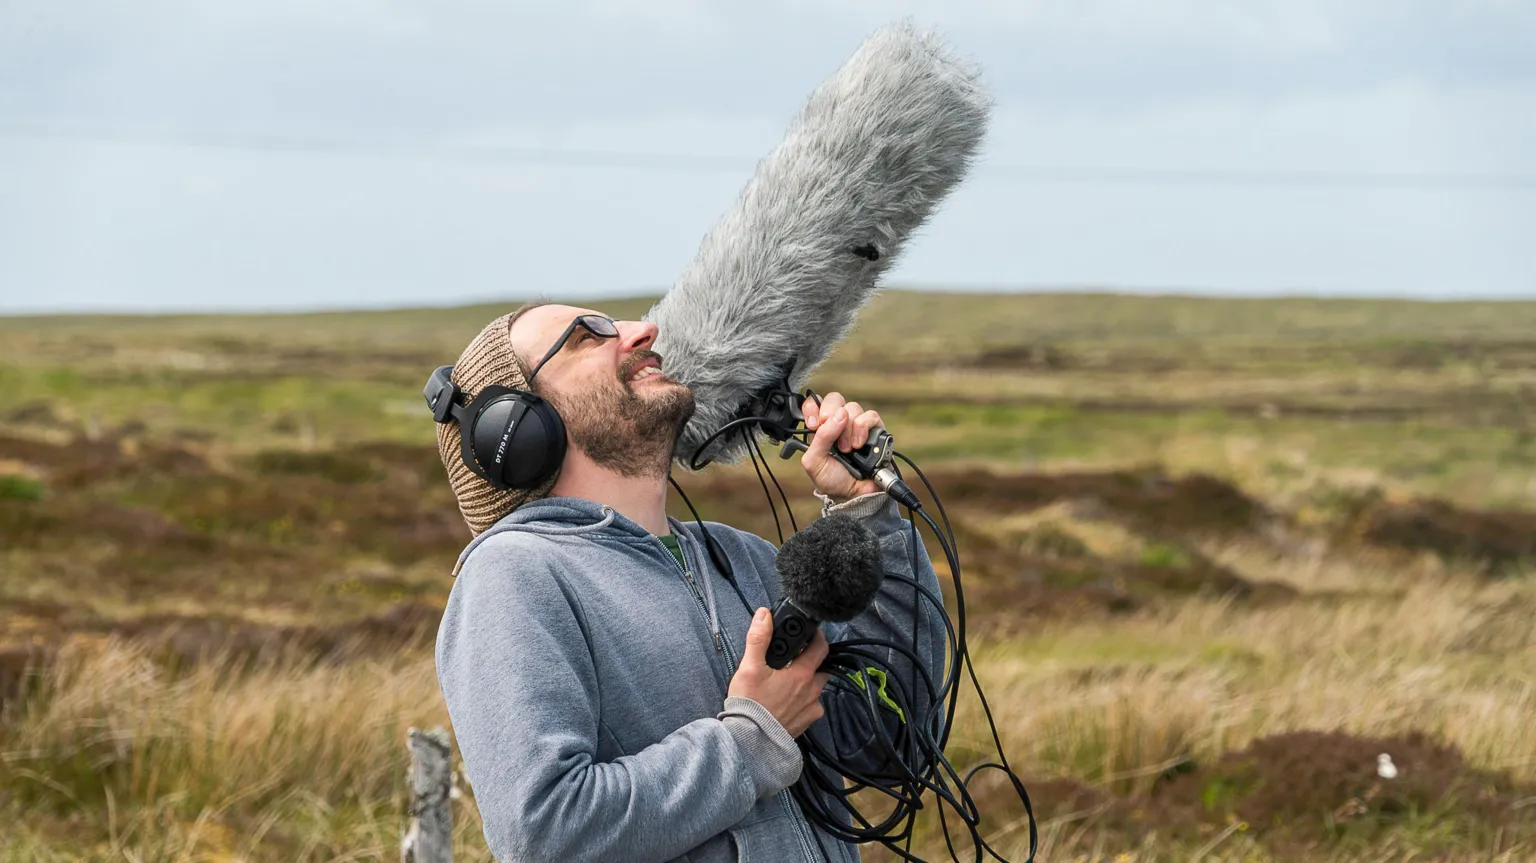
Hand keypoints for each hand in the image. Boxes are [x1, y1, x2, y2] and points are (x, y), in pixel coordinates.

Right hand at [728, 607, 832, 737]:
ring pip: (816, 688)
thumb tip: (764, 615)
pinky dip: (803, 700)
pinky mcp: (806, 723)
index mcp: (802, 674)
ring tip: (787, 681)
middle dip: (812, 660)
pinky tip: (787, 701)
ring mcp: (811, 709)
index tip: (809, 633)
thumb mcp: (749, 667)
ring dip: (807, 681)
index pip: (821, 647)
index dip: (817, 637)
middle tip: (794, 658)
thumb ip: (758, 638)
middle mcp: (812, 691)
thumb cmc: (750, 704)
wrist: (749, 740)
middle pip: (821, 668)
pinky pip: (811, 706)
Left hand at [801, 391, 882, 504]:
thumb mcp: (814, 461)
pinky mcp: (875, 430)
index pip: (814, 403)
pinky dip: (863, 429)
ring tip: (848, 449)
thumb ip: (820, 437)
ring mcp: (857, 425)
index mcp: (820, 427)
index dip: (813, 407)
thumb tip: (839, 414)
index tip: (814, 424)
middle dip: (831, 415)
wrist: (853, 495)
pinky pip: (871, 416)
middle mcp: (839, 423)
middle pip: (835, 398)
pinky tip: (859, 445)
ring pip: (853, 407)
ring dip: (847, 429)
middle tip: (831, 436)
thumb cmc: (832, 480)